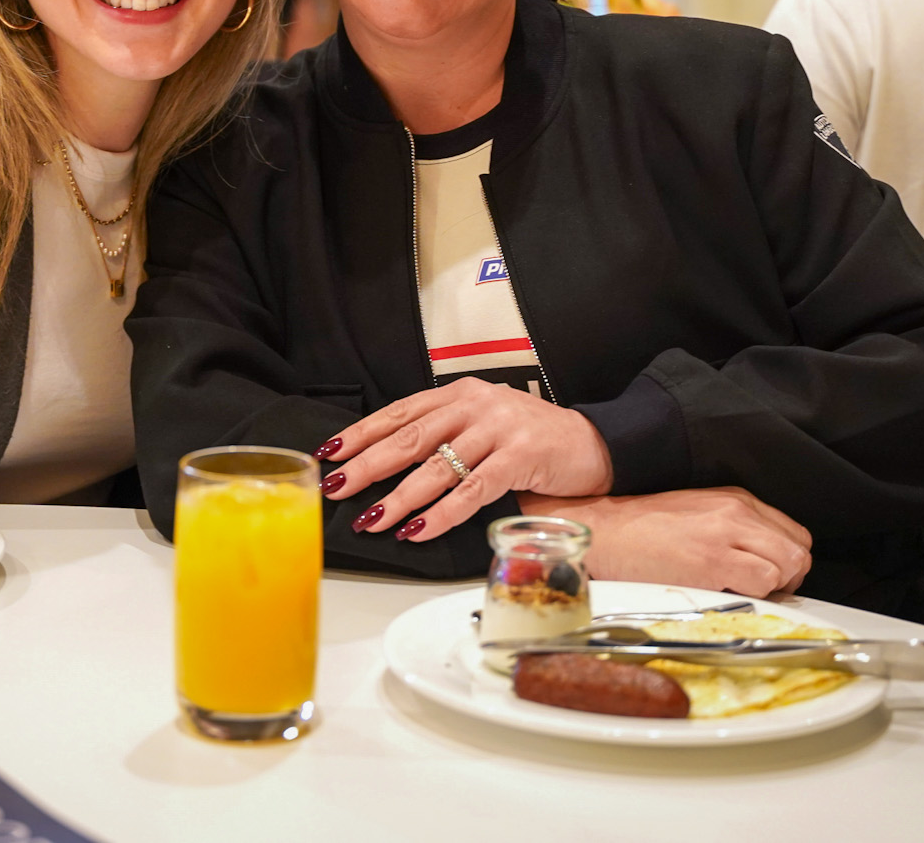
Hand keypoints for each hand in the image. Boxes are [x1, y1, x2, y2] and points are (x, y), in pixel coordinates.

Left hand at [317, 378, 614, 542]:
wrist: (593, 443)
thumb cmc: (532, 440)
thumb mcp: (484, 425)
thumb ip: (446, 435)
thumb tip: (390, 467)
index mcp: (460, 394)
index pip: (400, 412)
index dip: (362, 432)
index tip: (330, 452)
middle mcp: (475, 405)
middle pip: (410, 436)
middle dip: (369, 464)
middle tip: (338, 486)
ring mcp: (498, 428)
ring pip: (437, 466)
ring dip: (400, 496)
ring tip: (372, 518)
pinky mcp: (521, 456)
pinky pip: (473, 490)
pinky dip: (443, 513)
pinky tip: (419, 529)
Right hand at [519, 488, 812, 595]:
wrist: (601, 530)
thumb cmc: (639, 531)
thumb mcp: (696, 516)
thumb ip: (733, 530)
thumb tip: (763, 563)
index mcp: (734, 499)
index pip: (792, 533)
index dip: (784, 561)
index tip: (766, 577)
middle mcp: (737, 510)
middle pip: (798, 550)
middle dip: (786, 578)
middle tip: (757, 591)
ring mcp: (727, 533)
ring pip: (789, 565)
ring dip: (771, 588)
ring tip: (737, 592)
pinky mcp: (713, 559)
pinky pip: (764, 581)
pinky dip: (752, 596)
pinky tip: (722, 593)